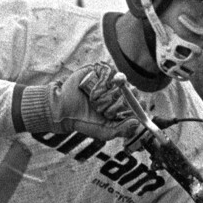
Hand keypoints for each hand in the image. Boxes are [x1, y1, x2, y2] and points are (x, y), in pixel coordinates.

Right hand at [27, 60, 145, 143]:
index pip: (136, 103)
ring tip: (97, 101)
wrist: (63, 110)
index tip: (137, 106)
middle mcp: (115, 93)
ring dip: (112, 90)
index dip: (139, 104)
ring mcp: (107, 81)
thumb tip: (136, 122)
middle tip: (111, 106)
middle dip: (125, 98)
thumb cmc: (83, 122)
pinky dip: (104, 80)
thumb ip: (122, 130)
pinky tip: (93, 91)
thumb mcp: (105, 132)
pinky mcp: (98, 72)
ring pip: (121, 80)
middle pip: (131, 90)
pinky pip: (109, 71)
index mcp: (119, 107)